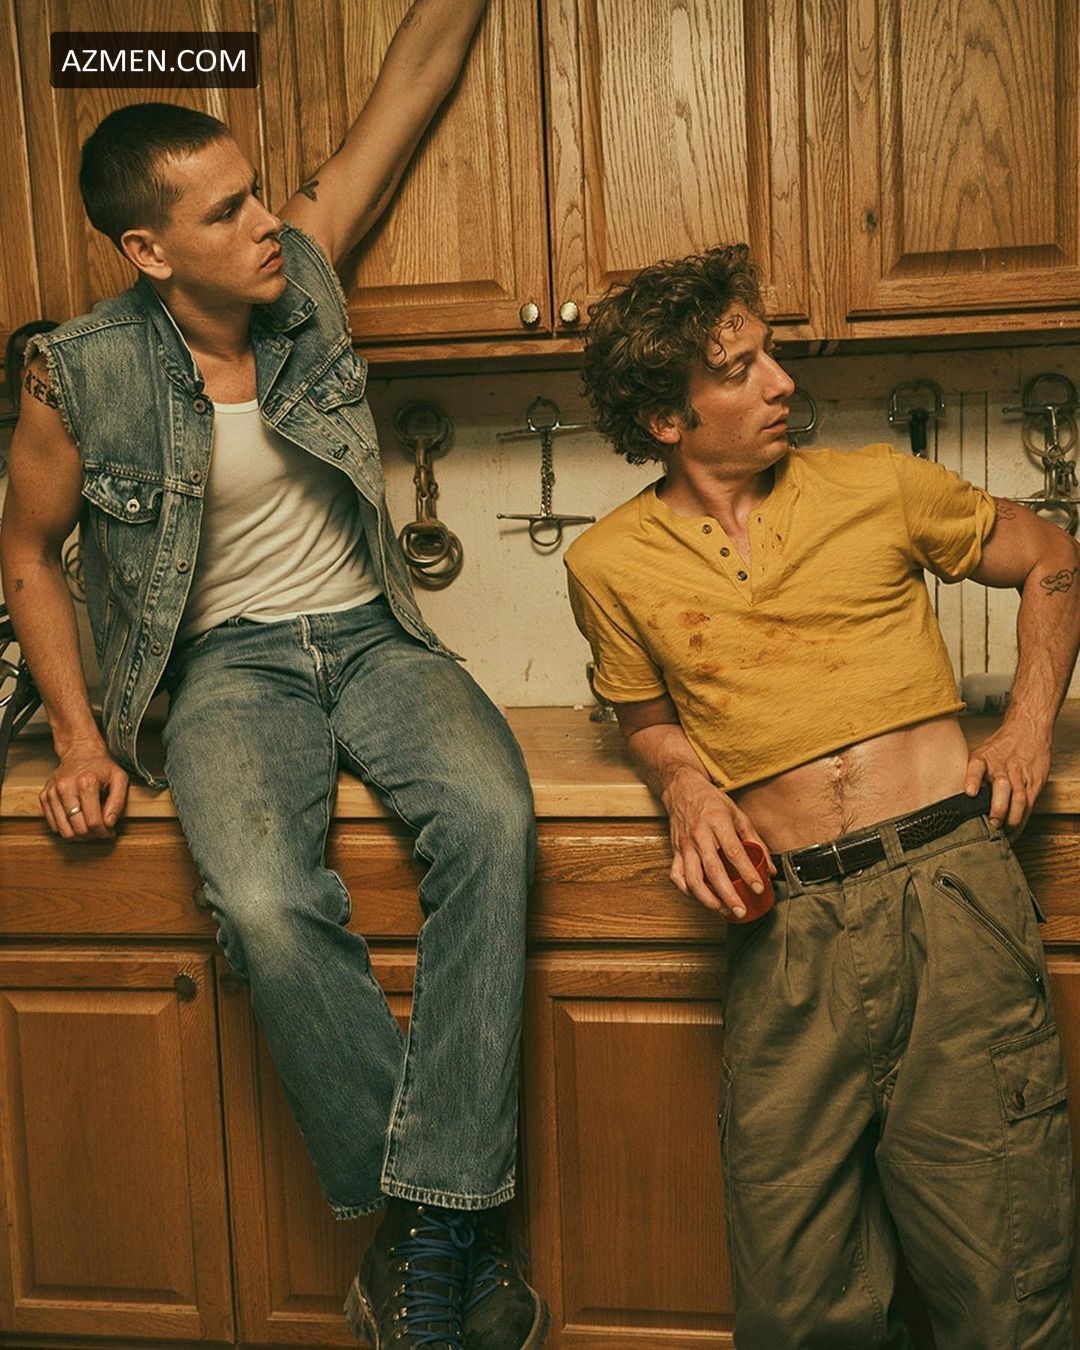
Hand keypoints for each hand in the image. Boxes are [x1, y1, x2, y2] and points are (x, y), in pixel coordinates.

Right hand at [41, 741, 128, 839]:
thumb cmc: (101, 767)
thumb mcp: (120, 779)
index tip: (110, 832)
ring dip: (79, 835)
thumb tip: (109, 823)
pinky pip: (53, 825)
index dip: (104, 832)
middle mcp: (66, 787)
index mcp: (86, 783)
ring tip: (89, 828)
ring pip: (63, 831)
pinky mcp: (44, 796)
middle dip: (92, 836)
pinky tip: (77, 820)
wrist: (80, 752)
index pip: (93, 822)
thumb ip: (118, 802)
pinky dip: (66, 828)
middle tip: (100, 832)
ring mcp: (52, 792)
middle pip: (78, 829)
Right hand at [663, 766, 773, 918]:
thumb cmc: (712, 802)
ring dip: (707, 899)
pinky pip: (677, 876)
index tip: (758, 887)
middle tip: (739, 910)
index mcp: (718, 822)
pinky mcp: (674, 851)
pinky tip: (701, 898)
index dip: (747, 872)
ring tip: (722, 910)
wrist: (682, 789)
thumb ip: (755, 840)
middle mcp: (699, 835)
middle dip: (727, 895)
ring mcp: (684, 845)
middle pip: (713, 870)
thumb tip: (769, 868)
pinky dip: (688, 891)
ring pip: (692, 878)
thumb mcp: (738, 814)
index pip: (734, 852)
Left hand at [963, 722, 1049, 834]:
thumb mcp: (980, 753)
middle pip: (1002, 786)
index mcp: (984, 757)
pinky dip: (1022, 819)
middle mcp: (1002, 766)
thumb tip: (947, 795)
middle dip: (998, 807)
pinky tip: (1015, 830)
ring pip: (1018, 796)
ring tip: (1004, 832)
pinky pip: (1029, 802)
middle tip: (992, 823)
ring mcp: (1019, 774)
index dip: (972, 779)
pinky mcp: (1034, 781)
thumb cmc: (999, 746)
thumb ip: (969, 772)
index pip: (976, 766)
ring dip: (1011, 816)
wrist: (1027, 729)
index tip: (969, 793)